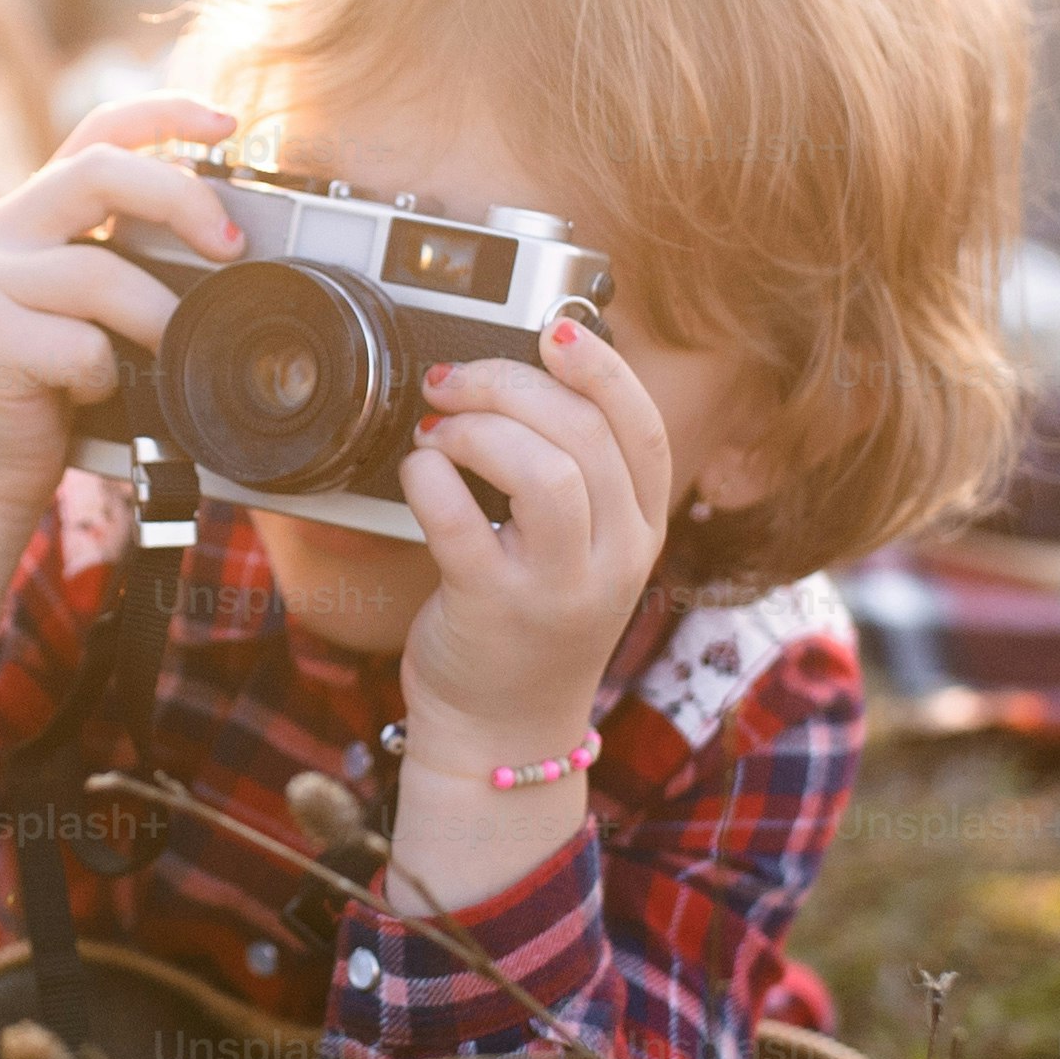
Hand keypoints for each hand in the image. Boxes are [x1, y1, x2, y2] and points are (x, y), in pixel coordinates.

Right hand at [0, 93, 242, 642]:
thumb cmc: (57, 386)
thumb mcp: (97, 307)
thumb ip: (133, 262)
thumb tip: (231, 244)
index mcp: (36, 210)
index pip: (99, 131)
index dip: (166, 112)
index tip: (229, 123)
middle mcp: (2, 230)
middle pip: (100, 172)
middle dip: (182, 201)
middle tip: (231, 249)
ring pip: (98, 271)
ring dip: (157, 314)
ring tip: (172, 348)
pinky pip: (80, 346)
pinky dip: (110, 375)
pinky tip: (101, 393)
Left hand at [393, 319, 676, 775]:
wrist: (503, 731)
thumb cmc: (529, 623)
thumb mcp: (581, 549)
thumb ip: (574, 474)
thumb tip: (527, 376)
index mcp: (640, 530)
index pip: (641, 427)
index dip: (602, 366)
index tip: (556, 327)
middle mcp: (614, 558)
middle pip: (584, 433)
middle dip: (509, 383)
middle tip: (453, 381)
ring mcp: (558, 588)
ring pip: (544, 470)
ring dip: (477, 428)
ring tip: (438, 431)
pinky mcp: (493, 609)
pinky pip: (460, 521)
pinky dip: (430, 477)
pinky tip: (418, 471)